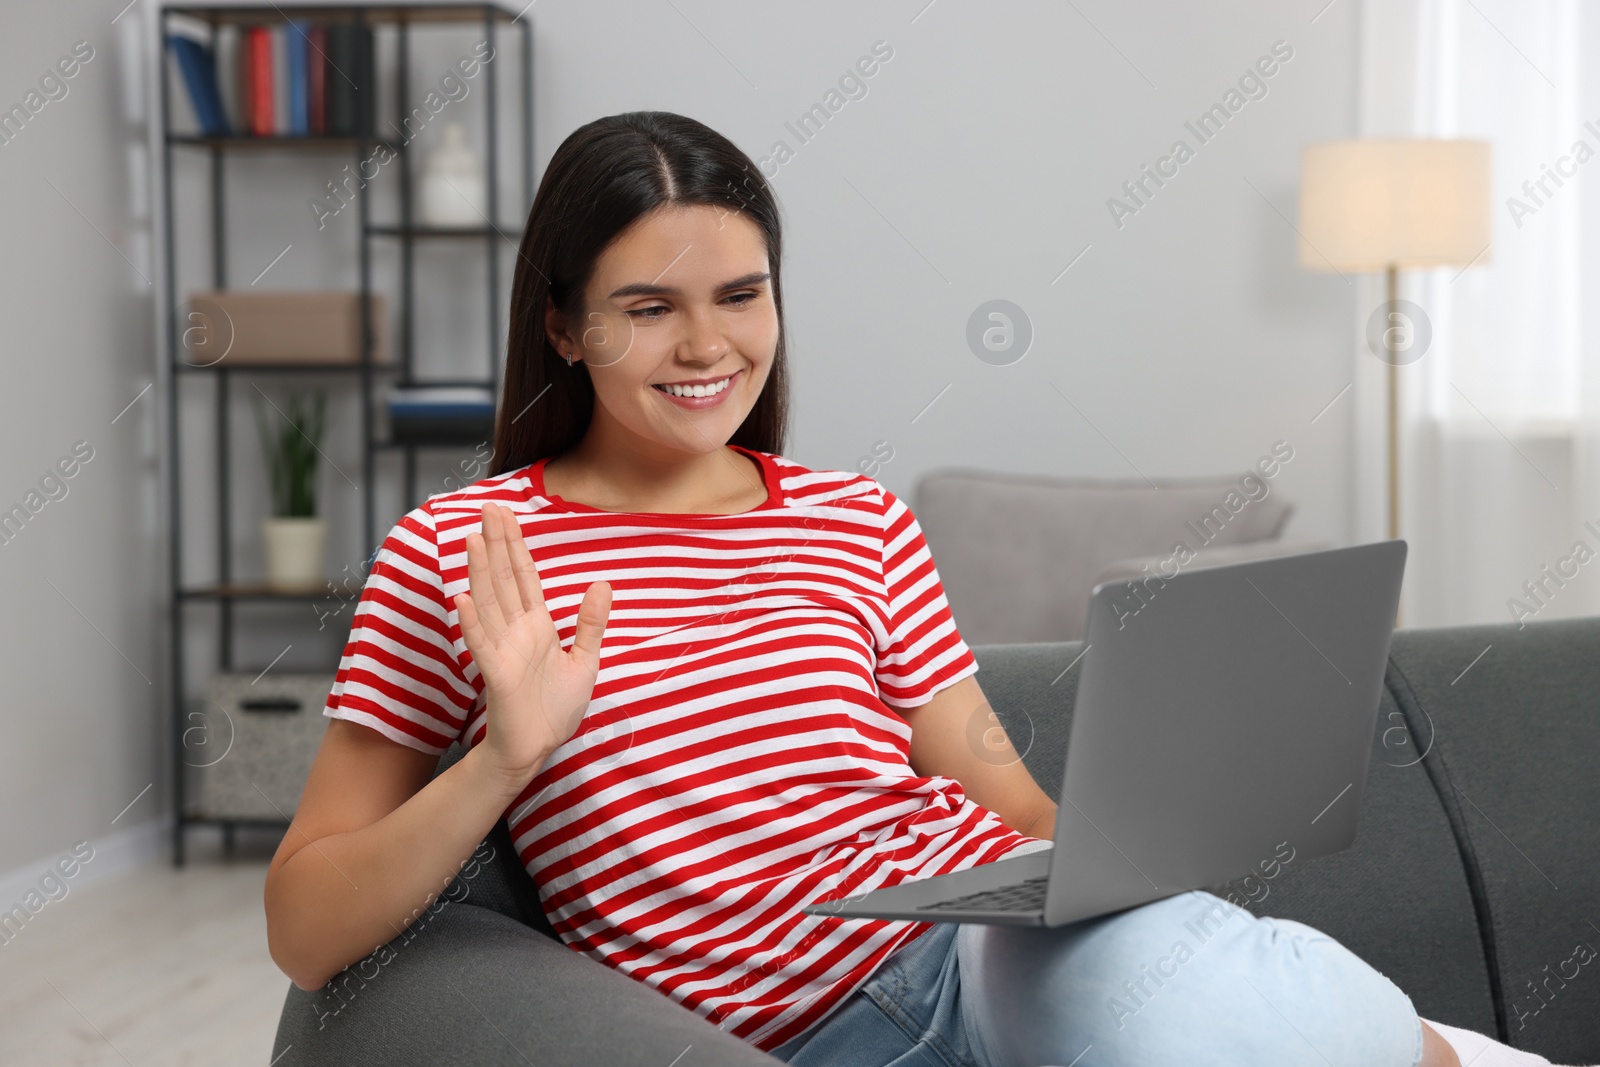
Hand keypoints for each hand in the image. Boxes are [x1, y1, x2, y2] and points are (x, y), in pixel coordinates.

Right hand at [453, 502, 610, 791]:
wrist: (538, 748)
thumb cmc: (555, 709)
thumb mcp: (585, 661)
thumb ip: (591, 623)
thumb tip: (602, 583)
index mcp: (536, 626)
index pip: (524, 577)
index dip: (515, 545)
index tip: (505, 513)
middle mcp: (516, 632)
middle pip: (503, 580)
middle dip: (496, 544)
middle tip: (487, 507)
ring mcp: (503, 651)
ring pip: (489, 604)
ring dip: (480, 573)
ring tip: (473, 540)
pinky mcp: (497, 675)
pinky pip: (482, 644)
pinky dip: (473, 622)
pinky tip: (463, 599)